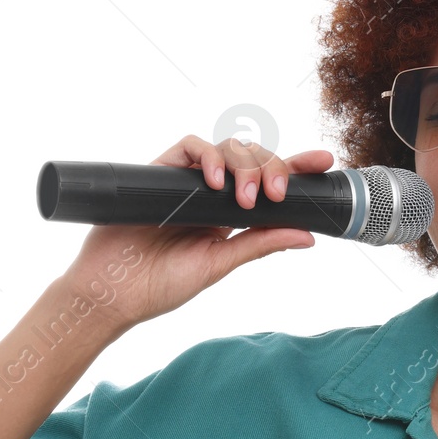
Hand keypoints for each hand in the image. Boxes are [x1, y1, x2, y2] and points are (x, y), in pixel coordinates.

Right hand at [61, 135, 335, 331]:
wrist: (112, 292)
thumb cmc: (160, 284)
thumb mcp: (220, 264)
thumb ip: (260, 244)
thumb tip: (308, 235)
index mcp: (231, 215)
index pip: (269, 182)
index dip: (297, 167)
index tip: (325, 162)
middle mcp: (211, 193)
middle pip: (253, 160)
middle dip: (272, 169)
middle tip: (276, 195)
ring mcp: (186, 180)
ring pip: (226, 148)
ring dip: (244, 165)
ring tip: (247, 197)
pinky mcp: (160, 171)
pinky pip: (189, 145)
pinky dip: (207, 155)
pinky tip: (214, 178)